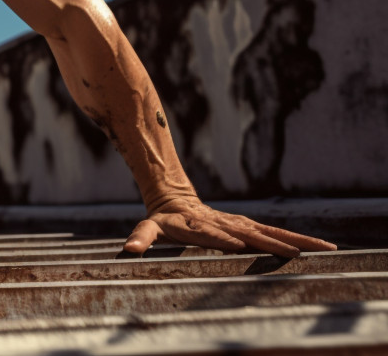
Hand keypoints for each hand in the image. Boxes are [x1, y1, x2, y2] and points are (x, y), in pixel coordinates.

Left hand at [123, 196, 336, 256]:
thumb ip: (140, 238)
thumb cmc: (163, 219)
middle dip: (273, 243)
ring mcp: (239, 223)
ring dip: (297, 240)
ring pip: (270, 231)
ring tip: (323, 249)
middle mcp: (224, 224)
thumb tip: (128, 250)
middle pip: (251, 233)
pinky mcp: (248, 225)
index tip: (238, 244)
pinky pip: (275, 232)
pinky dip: (298, 239)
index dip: (223, 239)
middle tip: (297, 254)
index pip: (212, 234)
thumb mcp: (149, 228)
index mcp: (200, 226)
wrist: (176, 198)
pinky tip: (319, 247)